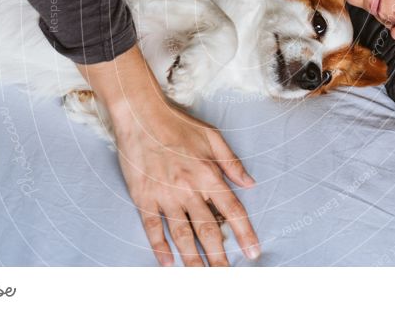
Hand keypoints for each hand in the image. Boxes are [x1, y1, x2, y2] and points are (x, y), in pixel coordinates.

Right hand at [77, 44, 259, 266]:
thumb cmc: (177, 124)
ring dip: (193, 259)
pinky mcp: (144, 197)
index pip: (232, 210)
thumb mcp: (212, 137)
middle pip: (207, 230)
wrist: (141, 116)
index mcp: (208, 174)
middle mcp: (188, 189)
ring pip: (182, 234)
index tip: (253, 251)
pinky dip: (160, 247)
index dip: (244, 233)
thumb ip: (231, 162)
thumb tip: (250, 183)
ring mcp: (165, 195)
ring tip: (202, 278)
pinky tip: (168, 263)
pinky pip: (152, 228)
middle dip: (219, 256)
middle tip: (226, 277)